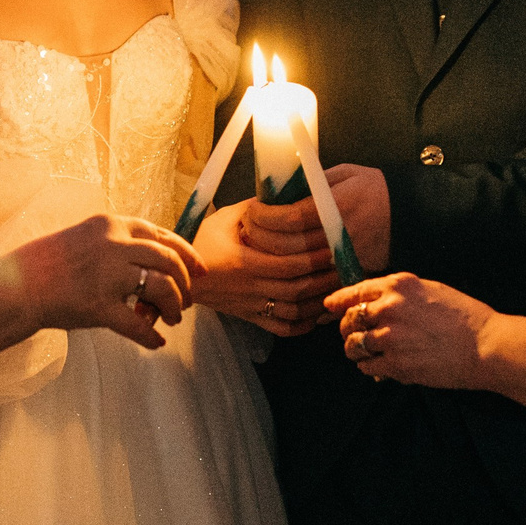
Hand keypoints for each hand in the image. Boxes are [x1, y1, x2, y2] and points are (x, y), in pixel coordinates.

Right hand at [4, 214, 201, 351]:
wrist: (14, 285)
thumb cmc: (44, 264)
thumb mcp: (83, 237)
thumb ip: (115, 242)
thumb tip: (149, 261)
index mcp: (111, 225)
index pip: (161, 236)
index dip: (186, 253)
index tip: (198, 269)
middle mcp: (114, 245)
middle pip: (169, 261)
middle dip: (185, 283)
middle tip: (186, 301)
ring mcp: (108, 276)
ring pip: (162, 289)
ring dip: (174, 307)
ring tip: (173, 319)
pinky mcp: (99, 307)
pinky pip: (138, 326)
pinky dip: (151, 337)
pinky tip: (156, 342)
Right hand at [192, 201, 335, 335]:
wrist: (182, 275)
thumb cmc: (203, 243)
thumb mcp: (225, 218)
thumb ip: (254, 208)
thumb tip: (284, 196)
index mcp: (245, 263)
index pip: (290, 264)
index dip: (314, 257)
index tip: (332, 245)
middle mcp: (251, 288)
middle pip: (297, 288)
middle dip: (324, 277)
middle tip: (343, 264)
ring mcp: (252, 306)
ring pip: (294, 311)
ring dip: (318, 301)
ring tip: (336, 286)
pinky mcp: (251, 317)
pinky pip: (282, 328)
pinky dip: (302, 325)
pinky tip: (315, 314)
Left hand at [240, 165, 389, 278]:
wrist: (408, 216)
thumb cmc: (374, 189)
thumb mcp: (344, 173)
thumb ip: (312, 181)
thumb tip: (277, 189)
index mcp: (336, 207)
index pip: (288, 219)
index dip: (263, 217)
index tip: (252, 211)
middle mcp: (338, 236)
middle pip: (286, 247)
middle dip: (259, 238)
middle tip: (248, 228)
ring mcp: (343, 259)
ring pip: (295, 268)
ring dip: (270, 258)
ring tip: (258, 245)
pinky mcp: (348, 275)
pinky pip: (313, 285)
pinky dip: (292, 279)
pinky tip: (280, 268)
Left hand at [322, 272, 496, 391]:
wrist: (486, 346)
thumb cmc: (465, 318)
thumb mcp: (431, 290)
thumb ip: (401, 294)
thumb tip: (375, 302)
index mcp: (399, 286)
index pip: (356, 291)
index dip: (338, 300)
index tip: (330, 306)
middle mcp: (389, 307)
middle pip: (349, 318)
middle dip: (347, 328)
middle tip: (354, 335)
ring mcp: (389, 337)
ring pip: (352, 344)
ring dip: (356, 350)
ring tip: (367, 353)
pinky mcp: (394, 363)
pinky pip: (366, 366)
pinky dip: (369, 367)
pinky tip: (380, 366)